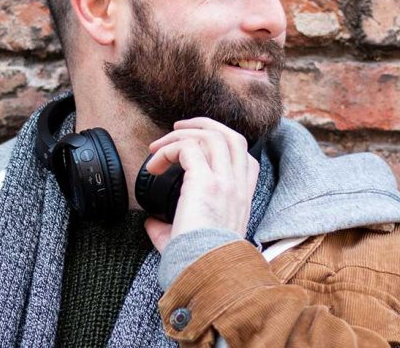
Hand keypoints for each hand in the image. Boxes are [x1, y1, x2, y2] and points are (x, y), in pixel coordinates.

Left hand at [142, 117, 259, 252]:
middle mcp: (237, 188)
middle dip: (204, 125)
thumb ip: (172, 229)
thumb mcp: (191, 241)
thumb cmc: (199, 263)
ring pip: (212, 135)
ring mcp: (225, 183)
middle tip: (178, 128)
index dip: (225, 144)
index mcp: (241, 201)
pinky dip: (168, 149)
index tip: (199, 147)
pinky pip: (188, 148)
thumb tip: (152, 222)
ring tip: (157, 147)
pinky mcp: (206, 183)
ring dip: (181, 134)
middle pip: (231, 136)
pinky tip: (154, 165)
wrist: (205, 275)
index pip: (247, 159)